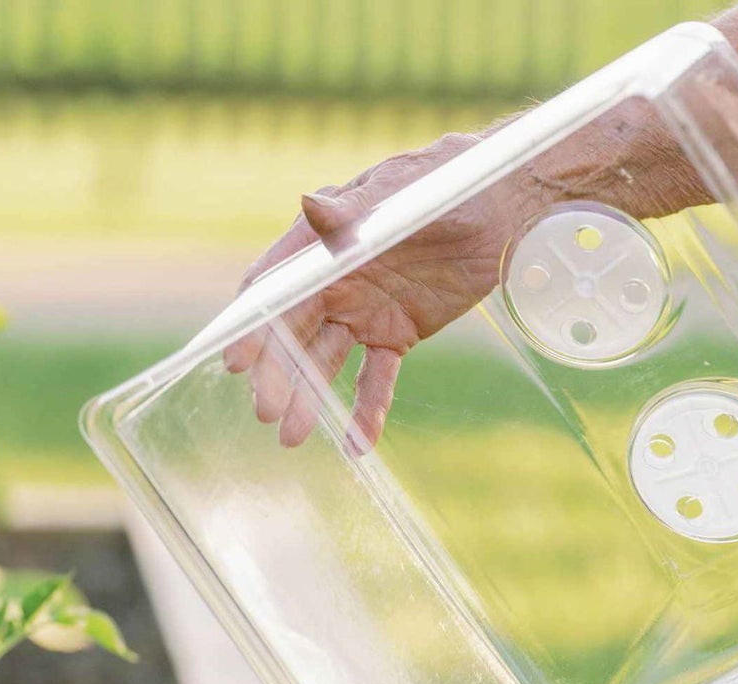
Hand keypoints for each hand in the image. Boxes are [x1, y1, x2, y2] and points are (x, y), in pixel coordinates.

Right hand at [224, 134, 520, 450]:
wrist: (502, 210)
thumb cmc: (445, 186)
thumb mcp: (400, 196)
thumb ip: (353, 212)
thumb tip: (309, 204)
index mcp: (322, 244)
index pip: (276, 288)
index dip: (254, 324)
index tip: (235, 360)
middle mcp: (334, 281)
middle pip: (293, 334)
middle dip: (277, 373)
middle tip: (265, 413)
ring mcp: (363, 312)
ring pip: (326, 363)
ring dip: (309, 399)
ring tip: (292, 438)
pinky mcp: (396, 337)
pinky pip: (377, 379)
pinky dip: (367, 410)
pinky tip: (356, 444)